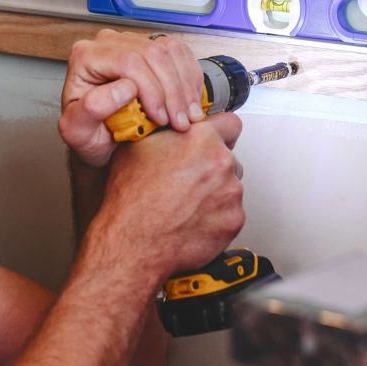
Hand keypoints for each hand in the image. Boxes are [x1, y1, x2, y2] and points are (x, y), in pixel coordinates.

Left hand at [59, 30, 205, 166]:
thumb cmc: (86, 134)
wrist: (98, 137)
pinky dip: (190, 77)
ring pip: (169, 50)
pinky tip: (189, 101)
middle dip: (172, 90)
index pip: (128, 61)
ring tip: (188, 116)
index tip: (160, 119)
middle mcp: (107, 43)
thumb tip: (124, 88)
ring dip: (184, 85)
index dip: (152, 89)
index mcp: (85, 57)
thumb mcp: (78, 132)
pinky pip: (178, 51)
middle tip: (180, 122)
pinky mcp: (150, 46)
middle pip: (153, 53)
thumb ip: (92, 109)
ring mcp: (131, 41)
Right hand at [95, 113, 244, 277]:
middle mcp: (221, 163)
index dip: (219, 132)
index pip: (229, 123)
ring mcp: (231, 193)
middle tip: (189, 180)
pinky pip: (231, 213)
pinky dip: (217, 217)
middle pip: (229, 158)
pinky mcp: (234, 220)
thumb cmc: (132, 199)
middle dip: (213, 166)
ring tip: (187, 203)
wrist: (133, 243)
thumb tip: (172, 125)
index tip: (215, 140)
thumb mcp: (138, 147)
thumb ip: (166, 131)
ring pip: (231, 186)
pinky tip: (193, 219)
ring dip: (215, 192)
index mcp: (200, 138)